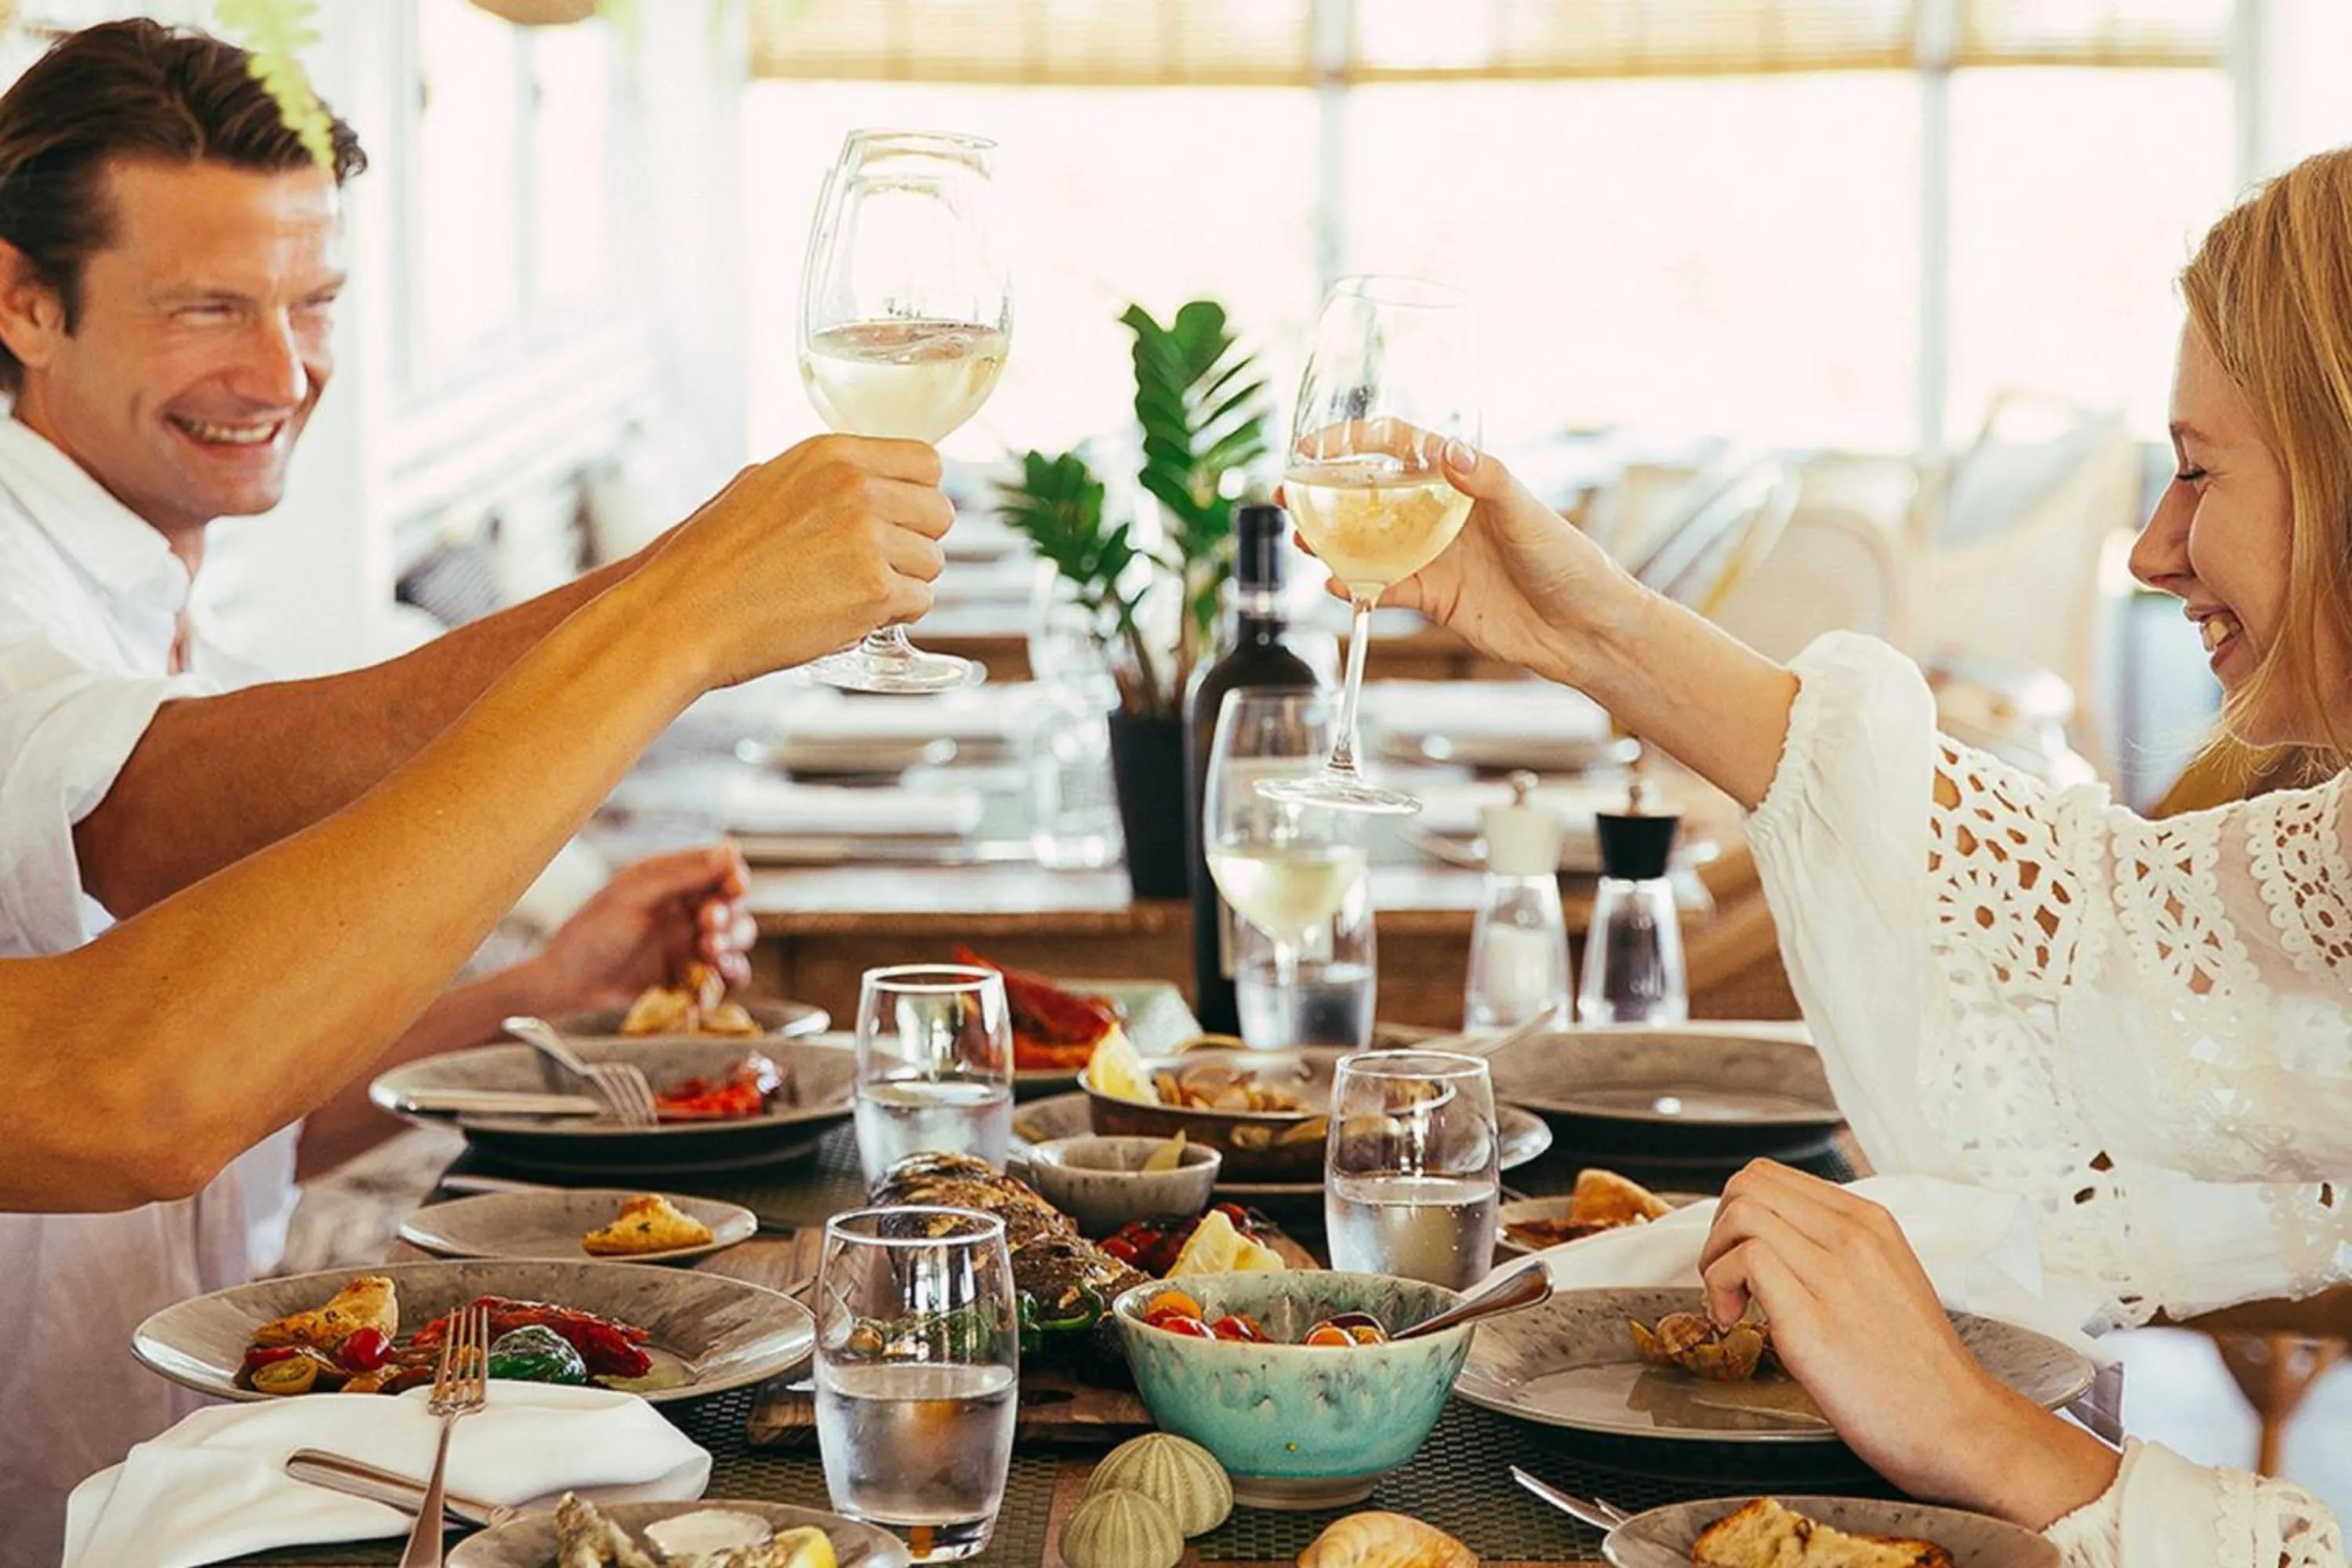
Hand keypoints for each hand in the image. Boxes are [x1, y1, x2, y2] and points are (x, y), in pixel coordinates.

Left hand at [518, 844, 753, 1012]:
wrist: (568, 985)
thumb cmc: (590, 934)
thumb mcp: (632, 895)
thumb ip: (682, 874)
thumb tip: (730, 851)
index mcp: (672, 881)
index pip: (720, 870)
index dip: (734, 876)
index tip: (735, 885)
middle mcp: (685, 910)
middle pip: (733, 905)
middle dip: (728, 914)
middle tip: (709, 923)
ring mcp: (690, 944)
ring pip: (737, 938)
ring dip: (733, 942)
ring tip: (710, 950)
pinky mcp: (692, 977)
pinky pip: (729, 974)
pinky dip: (733, 972)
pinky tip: (720, 971)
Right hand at [635, 435, 952, 685]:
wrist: (684, 613)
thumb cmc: (712, 560)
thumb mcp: (763, 485)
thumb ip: (822, 480)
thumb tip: (868, 484)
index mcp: (832, 454)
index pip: (926, 462)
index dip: (919, 497)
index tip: (901, 520)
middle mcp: (856, 487)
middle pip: (939, 512)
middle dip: (916, 543)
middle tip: (877, 566)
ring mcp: (868, 537)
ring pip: (933, 562)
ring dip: (904, 583)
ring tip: (851, 593)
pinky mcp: (874, 589)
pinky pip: (919, 602)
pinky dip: (893, 616)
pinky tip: (851, 616)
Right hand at [1295, 439, 1635, 687]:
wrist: (1583, 632)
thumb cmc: (1568, 563)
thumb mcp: (1528, 514)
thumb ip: (1486, 480)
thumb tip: (1448, 450)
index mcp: (1462, 480)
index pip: (1399, 446)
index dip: (1355, 441)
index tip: (1316, 445)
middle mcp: (1440, 513)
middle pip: (1370, 493)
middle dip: (1326, 492)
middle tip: (1289, 492)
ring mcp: (1433, 555)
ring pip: (1367, 541)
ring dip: (1331, 539)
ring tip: (1302, 538)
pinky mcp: (1432, 597)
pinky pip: (1383, 588)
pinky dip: (1357, 586)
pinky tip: (1337, 584)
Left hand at [1697, 1161, 2118, 1525]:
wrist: (1960, 1426)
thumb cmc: (1919, 1370)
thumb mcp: (1885, 1281)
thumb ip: (1835, 1251)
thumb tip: (1777, 1242)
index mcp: (1870, 1224)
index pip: (1774, 1177)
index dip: (1738, 1209)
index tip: (1738, 1251)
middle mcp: (1855, 1237)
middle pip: (1750, 1185)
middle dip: (1719, 1226)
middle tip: (1726, 1273)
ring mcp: (1836, 1275)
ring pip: (1743, 1213)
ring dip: (1715, 1256)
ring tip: (1731, 1300)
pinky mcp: (1813, 1320)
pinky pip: (1746, 1260)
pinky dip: (1720, 1284)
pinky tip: (1735, 1318)